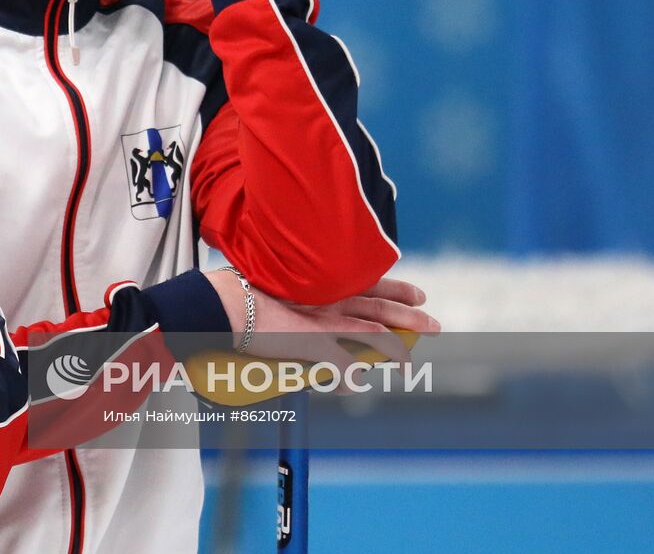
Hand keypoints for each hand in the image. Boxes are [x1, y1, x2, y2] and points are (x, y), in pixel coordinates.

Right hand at [203, 272, 439, 373]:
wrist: (221, 302)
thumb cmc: (238, 294)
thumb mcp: (272, 288)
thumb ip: (291, 302)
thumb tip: (298, 318)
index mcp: (319, 281)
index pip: (367, 282)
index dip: (394, 288)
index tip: (415, 293)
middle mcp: (327, 297)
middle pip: (379, 304)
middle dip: (410, 314)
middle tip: (432, 322)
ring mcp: (322, 320)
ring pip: (373, 330)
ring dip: (398, 343)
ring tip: (414, 356)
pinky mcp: (312, 342)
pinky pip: (343, 362)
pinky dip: (355, 371)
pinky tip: (368, 373)